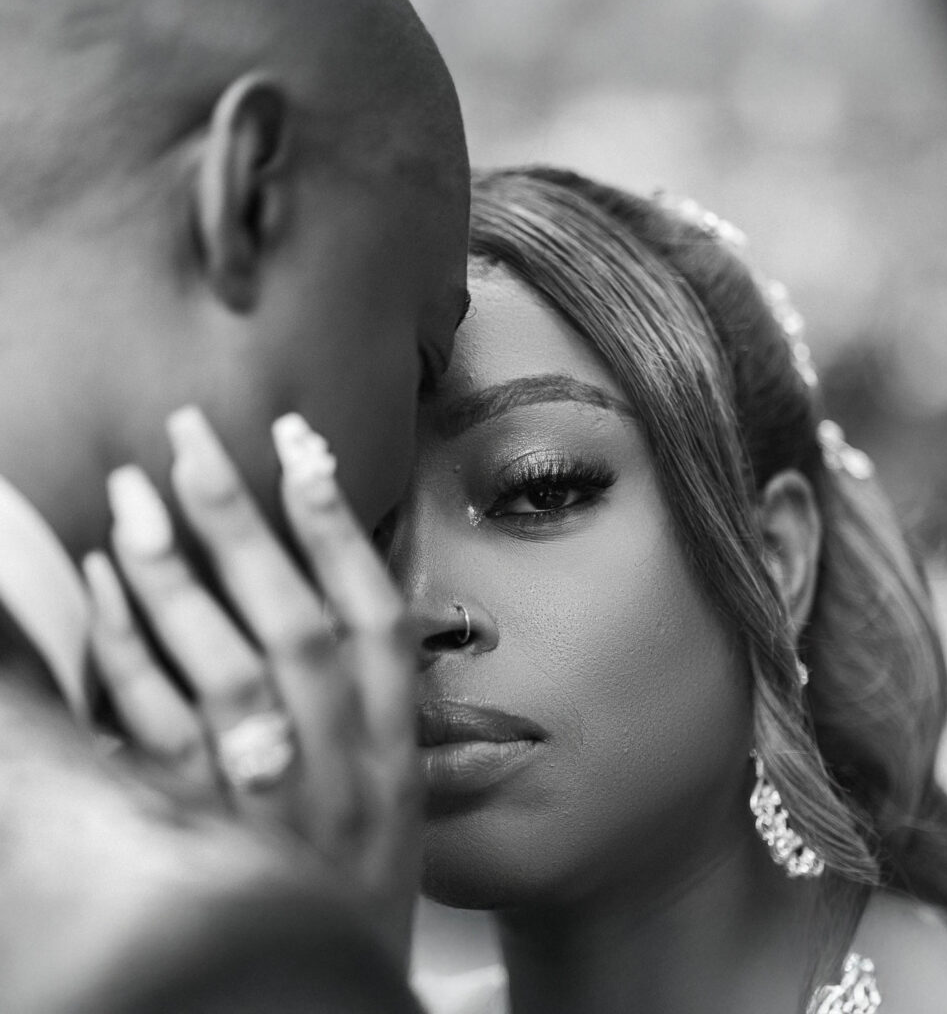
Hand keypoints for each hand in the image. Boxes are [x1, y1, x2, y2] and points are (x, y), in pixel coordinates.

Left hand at [83, 408, 420, 958]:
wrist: (319, 1006)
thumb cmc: (355, 890)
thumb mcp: (390, 798)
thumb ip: (365, 704)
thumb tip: (320, 583)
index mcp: (395, 754)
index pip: (377, 623)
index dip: (338, 532)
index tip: (299, 450)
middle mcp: (340, 771)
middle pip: (295, 628)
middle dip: (243, 527)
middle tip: (193, 439)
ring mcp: (269, 805)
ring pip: (221, 673)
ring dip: (175, 578)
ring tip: (134, 495)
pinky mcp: (196, 836)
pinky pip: (153, 737)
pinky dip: (125, 656)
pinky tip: (101, 589)